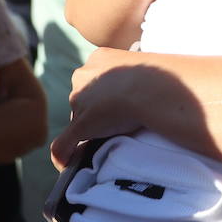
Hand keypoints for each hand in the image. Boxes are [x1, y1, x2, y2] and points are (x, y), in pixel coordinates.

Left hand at [52, 48, 158, 168]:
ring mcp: (79, 101)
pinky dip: (64, 154)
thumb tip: (141, 89)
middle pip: (85, 97)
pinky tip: (68, 163)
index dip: (107, 92)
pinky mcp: (80, 125)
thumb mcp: (144, 66)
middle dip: (97, 108)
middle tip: (121, 116)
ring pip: (79, 117)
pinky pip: (64, 144)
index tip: (124, 99)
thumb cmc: (157, 76)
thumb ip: (135, 75)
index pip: (96, 79)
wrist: (152, 87)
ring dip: (90, 125)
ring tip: (113, 133)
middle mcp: (84, 76)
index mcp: (98, 58)